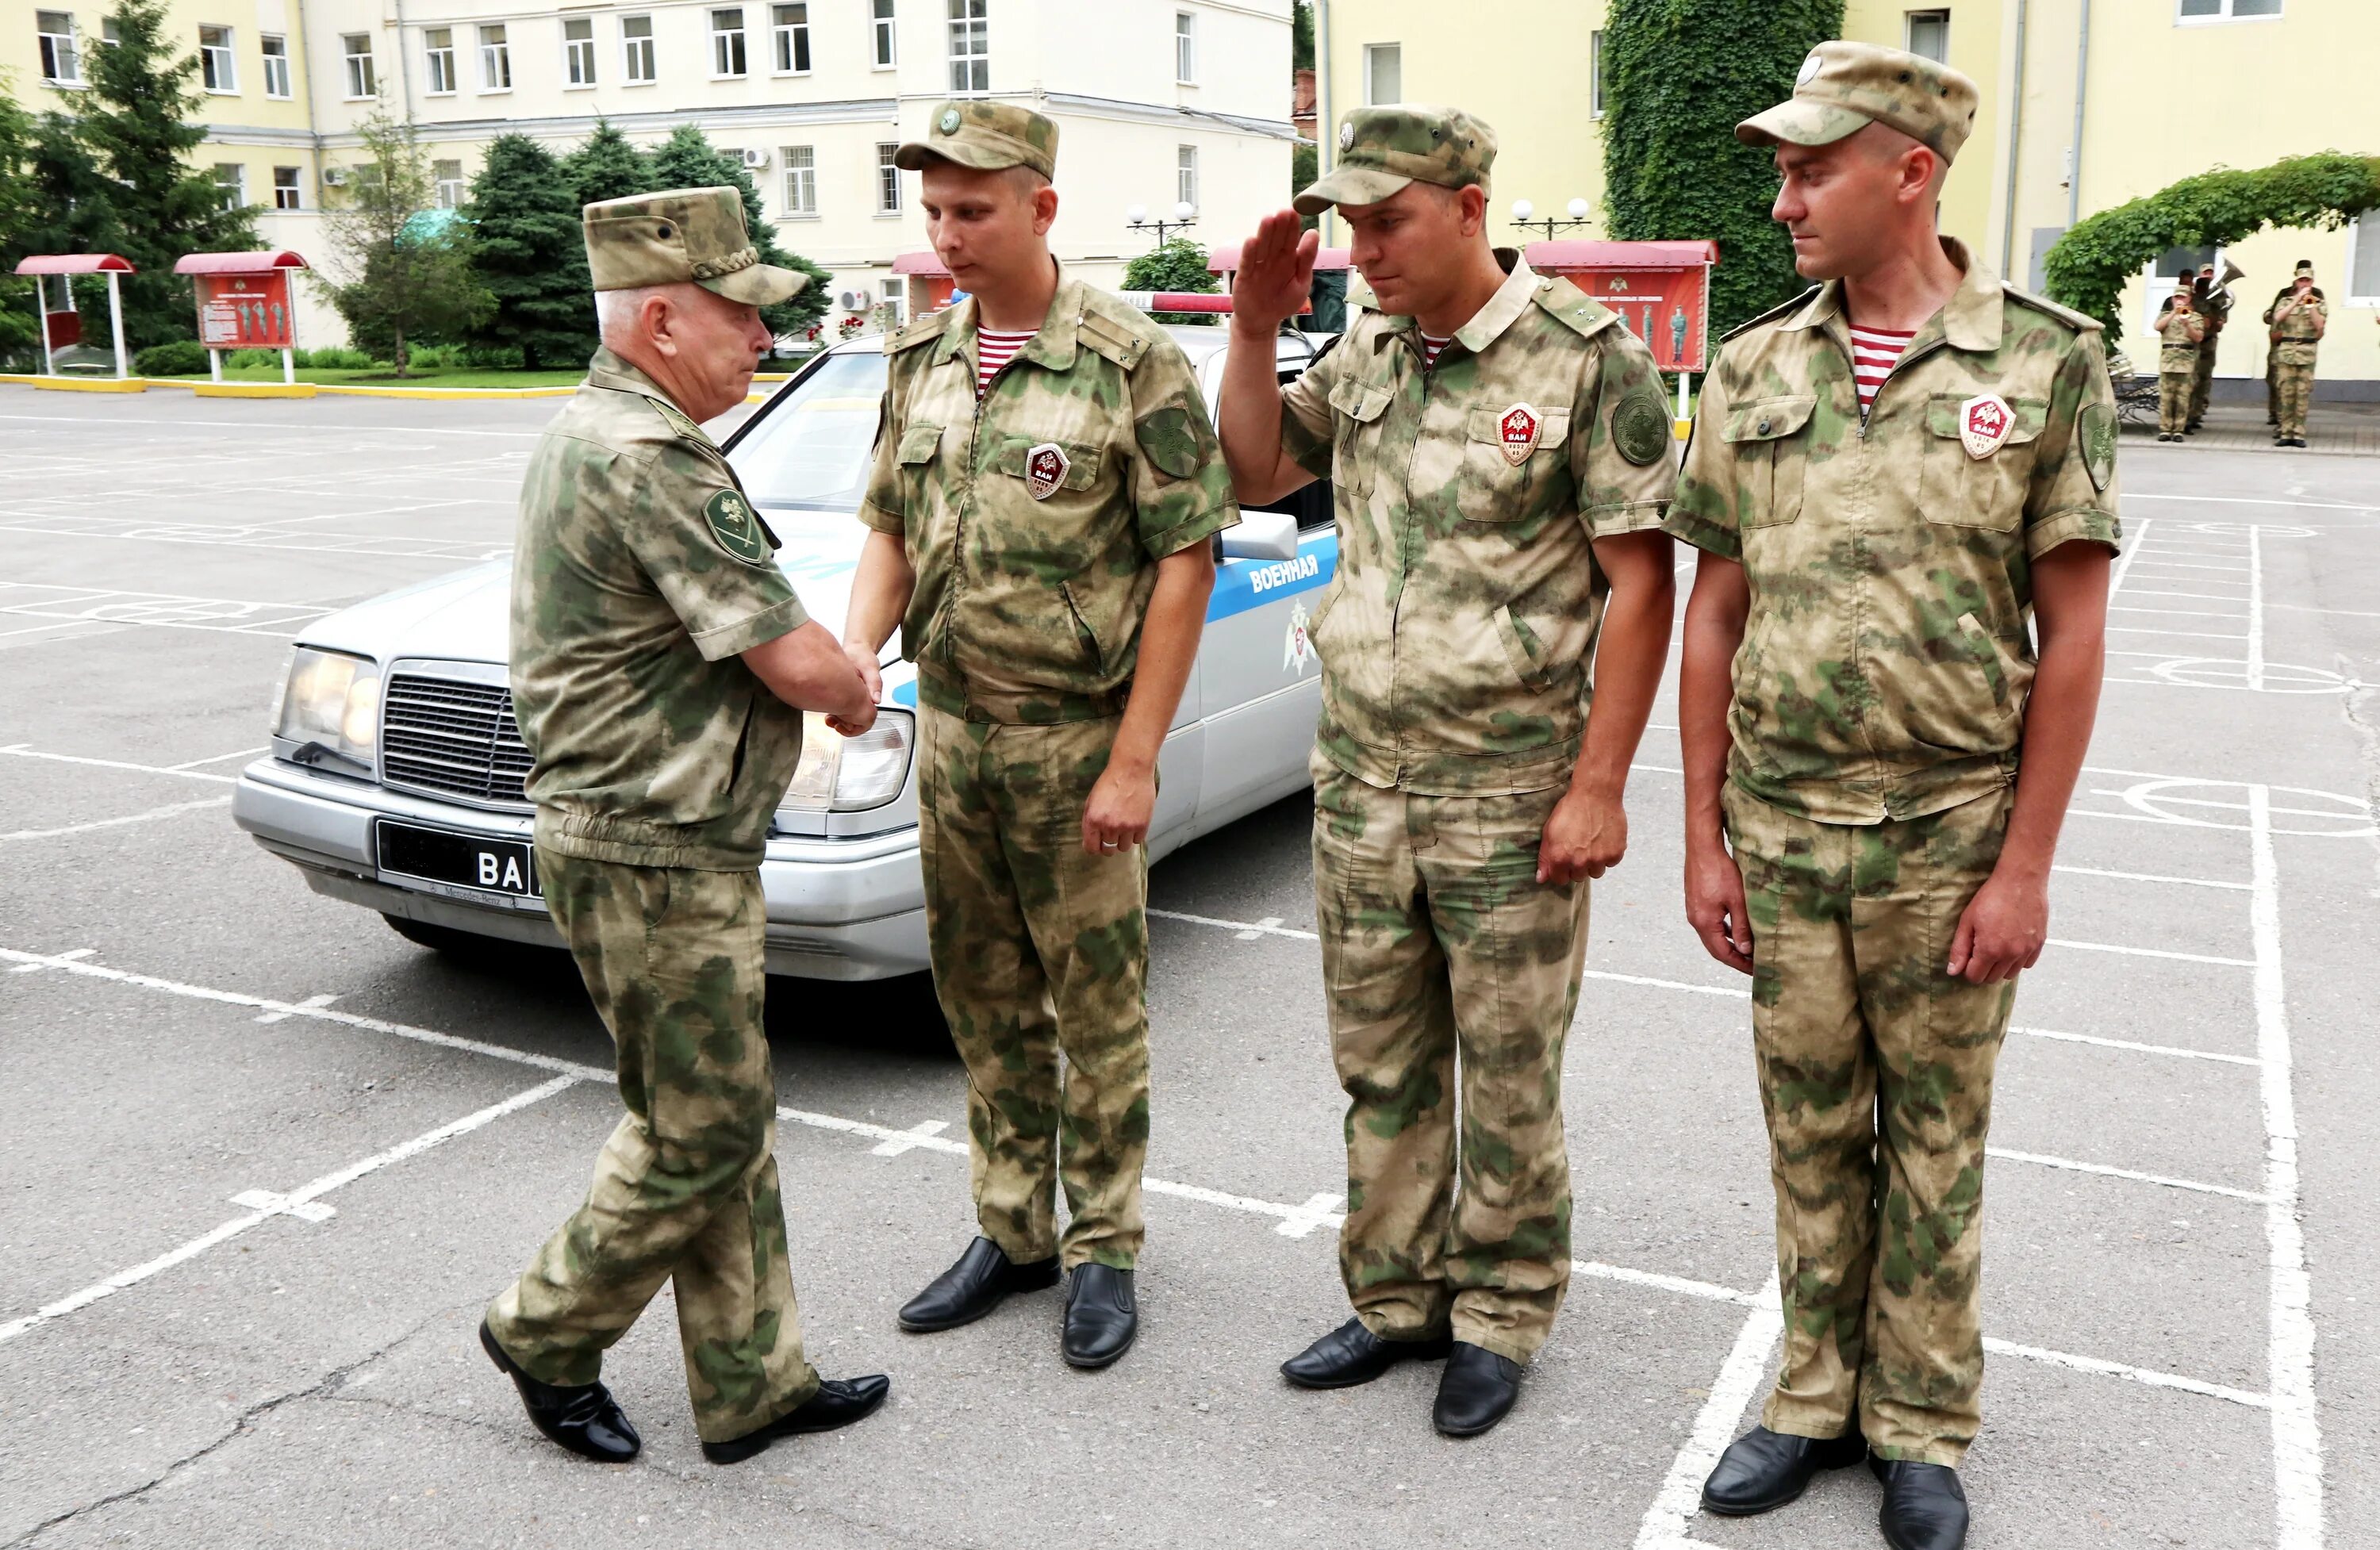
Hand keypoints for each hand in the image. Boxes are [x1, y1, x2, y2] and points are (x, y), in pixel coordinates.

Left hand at [823, 640, 881, 736]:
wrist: (855, 649)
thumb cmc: (864, 657)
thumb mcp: (871, 669)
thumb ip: (875, 684)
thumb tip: (876, 700)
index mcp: (870, 697)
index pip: (866, 721)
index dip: (854, 729)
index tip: (841, 728)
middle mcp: (861, 700)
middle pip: (853, 722)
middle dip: (842, 725)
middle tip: (830, 721)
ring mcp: (851, 697)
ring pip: (845, 716)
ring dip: (836, 718)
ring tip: (827, 717)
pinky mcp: (843, 693)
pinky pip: (838, 707)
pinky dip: (832, 710)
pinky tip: (825, 706)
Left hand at [1081, 760, 1155, 856]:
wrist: (1131, 770)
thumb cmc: (1109, 782)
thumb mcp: (1091, 801)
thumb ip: (1090, 821)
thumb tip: (1092, 839)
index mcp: (1093, 821)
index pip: (1091, 848)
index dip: (1094, 847)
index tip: (1098, 843)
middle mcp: (1109, 827)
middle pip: (1108, 850)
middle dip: (1108, 845)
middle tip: (1112, 834)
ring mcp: (1127, 827)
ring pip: (1123, 848)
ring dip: (1123, 840)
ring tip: (1124, 827)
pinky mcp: (1142, 825)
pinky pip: (1137, 841)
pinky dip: (1135, 834)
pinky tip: (1134, 822)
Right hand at [1230, 209, 1318, 338]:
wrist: (1261, 321)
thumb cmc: (1283, 301)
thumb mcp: (1301, 282)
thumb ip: (1306, 259)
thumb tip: (1314, 234)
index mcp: (1288, 258)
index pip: (1291, 239)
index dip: (1293, 226)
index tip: (1296, 213)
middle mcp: (1272, 258)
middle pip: (1276, 239)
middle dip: (1280, 226)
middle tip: (1284, 212)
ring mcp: (1258, 265)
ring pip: (1262, 247)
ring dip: (1265, 234)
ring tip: (1268, 219)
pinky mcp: (1245, 275)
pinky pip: (1247, 262)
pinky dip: (1249, 253)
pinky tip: (1252, 241)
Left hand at [1538, 785, 1626, 884]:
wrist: (1596, 794)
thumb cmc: (1570, 810)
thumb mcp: (1549, 831)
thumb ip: (1545, 858)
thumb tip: (1541, 879)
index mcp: (1560, 858)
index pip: (1560, 880)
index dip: (1562, 870)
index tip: (1565, 861)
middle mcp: (1580, 862)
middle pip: (1579, 877)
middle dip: (1578, 866)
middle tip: (1580, 848)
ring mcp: (1599, 859)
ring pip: (1596, 872)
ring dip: (1594, 862)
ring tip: (1593, 844)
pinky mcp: (1616, 853)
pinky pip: (1611, 862)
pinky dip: (1608, 854)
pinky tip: (1604, 840)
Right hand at [1684, 837, 1753, 974]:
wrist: (1702, 848)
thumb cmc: (1720, 870)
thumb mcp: (1737, 901)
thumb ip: (1742, 927)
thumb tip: (1746, 950)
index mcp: (1705, 923)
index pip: (1723, 953)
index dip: (1739, 964)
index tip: (1755, 971)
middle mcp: (1696, 920)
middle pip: (1716, 948)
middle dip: (1735, 958)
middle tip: (1753, 966)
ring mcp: (1694, 911)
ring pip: (1712, 937)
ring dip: (1729, 946)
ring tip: (1747, 951)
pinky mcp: (1696, 903)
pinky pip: (1710, 925)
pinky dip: (1724, 933)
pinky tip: (1735, 930)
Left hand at [1946, 867, 2047, 983]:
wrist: (2021, 880)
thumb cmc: (1991, 897)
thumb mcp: (1967, 921)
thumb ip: (1959, 949)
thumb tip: (1953, 971)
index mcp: (1990, 950)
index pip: (1976, 977)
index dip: (1968, 969)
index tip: (1969, 956)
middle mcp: (2010, 955)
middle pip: (1993, 978)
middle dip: (1983, 968)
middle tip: (1981, 949)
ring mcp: (2027, 950)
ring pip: (2011, 974)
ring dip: (2001, 966)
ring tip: (1996, 946)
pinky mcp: (2039, 944)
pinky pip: (2027, 964)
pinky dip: (2018, 960)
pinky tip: (2011, 944)